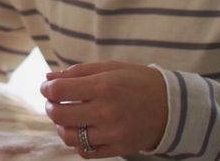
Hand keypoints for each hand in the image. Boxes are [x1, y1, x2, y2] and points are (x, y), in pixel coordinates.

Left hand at [40, 61, 167, 158]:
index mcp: (104, 86)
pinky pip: (86, 152)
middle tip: (54, 102)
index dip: (47, 88)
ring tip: (67, 118)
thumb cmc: (138, 82)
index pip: (59, 90)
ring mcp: (112, 133)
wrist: (172, 106)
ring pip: (69, 137)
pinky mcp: (118, 148)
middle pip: (60, 115)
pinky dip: (77, 143)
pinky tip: (81, 131)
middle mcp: (106, 112)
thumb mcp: (110, 68)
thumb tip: (48, 76)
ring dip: (61, 127)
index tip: (48, 87)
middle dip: (50, 107)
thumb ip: (77, 72)